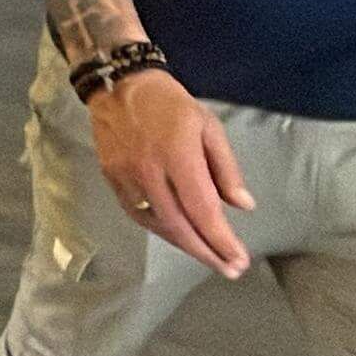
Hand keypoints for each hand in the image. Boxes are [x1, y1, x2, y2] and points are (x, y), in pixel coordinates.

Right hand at [84, 71, 254, 278]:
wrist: (119, 85)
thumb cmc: (170, 103)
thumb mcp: (208, 126)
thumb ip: (226, 168)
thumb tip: (243, 206)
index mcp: (178, 155)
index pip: (202, 209)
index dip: (221, 240)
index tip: (239, 260)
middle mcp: (150, 172)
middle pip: (180, 226)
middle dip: (207, 253)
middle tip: (230, 270)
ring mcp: (126, 178)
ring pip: (158, 225)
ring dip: (186, 246)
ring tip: (209, 256)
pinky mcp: (112, 180)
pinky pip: (138, 215)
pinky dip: (161, 230)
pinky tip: (178, 237)